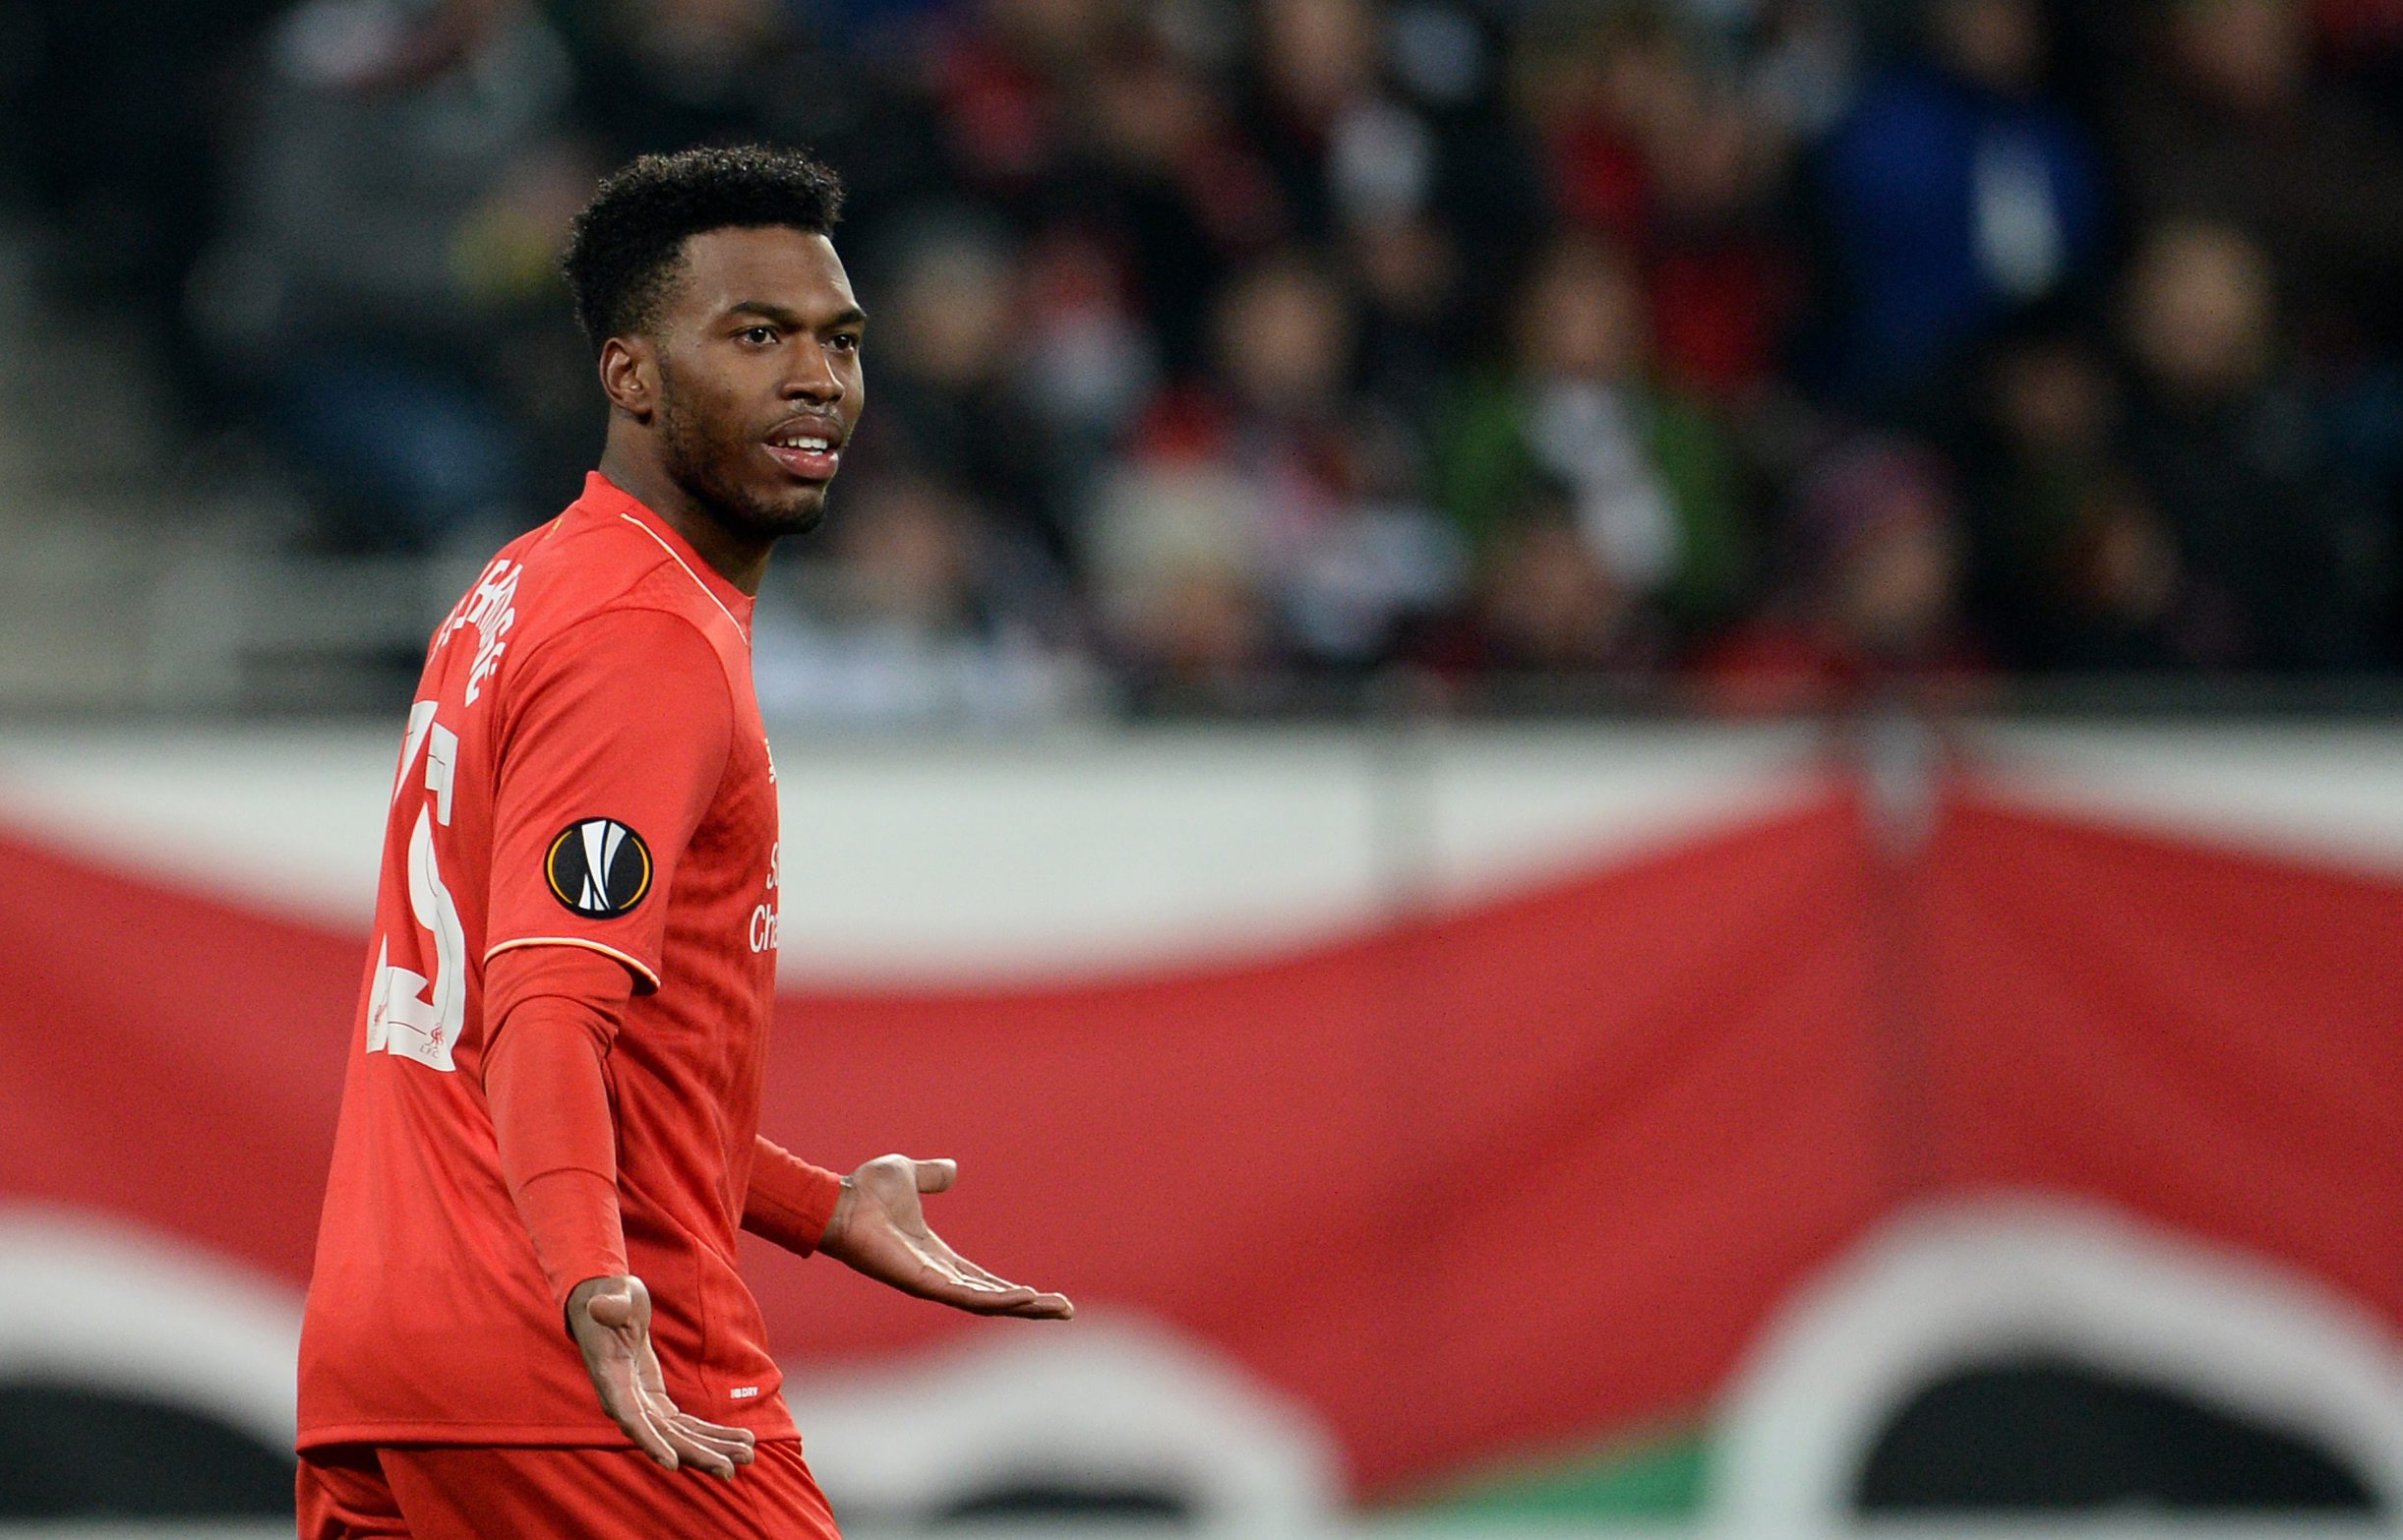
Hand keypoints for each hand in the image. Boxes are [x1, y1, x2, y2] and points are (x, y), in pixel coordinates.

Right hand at [565, 1274, 758, 1478]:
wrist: (605, 1305)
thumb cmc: (608, 1298)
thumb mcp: (613, 1295)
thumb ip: (611, 1304)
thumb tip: (602, 1307)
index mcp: (612, 1379)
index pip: (630, 1417)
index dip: (651, 1442)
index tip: (673, 1464)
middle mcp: (625, 1400)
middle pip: (662, 1436)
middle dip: (695, 1455)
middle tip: (729, 1471)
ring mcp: (642, 1403)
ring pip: (678, 1435)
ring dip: (712, 1448)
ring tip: (746, 1457)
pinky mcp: (655, 1401)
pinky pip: (685, 1423)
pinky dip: (711, 1433)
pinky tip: (739, 1440)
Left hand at [818, 1155, 1073, 1320]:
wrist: (841, 1202)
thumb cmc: (866, 1191)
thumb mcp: (910, 1175)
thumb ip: (932, 1176)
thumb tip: (952, 1170)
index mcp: (937, 1257)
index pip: (984, 1280)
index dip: (1013, 1289)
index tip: (1044, 1295)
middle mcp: (938, 1275)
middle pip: (993, 1298)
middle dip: (1030, 1306)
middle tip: (1065, 1311)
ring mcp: (932, 1283)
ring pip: (988, 1303)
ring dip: (1025, 1307)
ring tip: (1059, 1309)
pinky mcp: (924, 1284)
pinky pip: (969, 1298)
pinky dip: (999, 1299)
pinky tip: (1026, 1297)